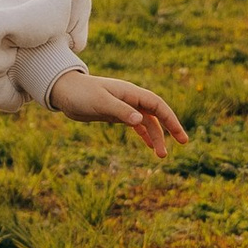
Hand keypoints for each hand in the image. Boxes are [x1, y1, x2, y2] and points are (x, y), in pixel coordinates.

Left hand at [50, 71, 187, 157]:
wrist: (64, 92)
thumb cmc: (81, 93)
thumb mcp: (100, 102)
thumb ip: (120, 111)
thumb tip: (140, 120)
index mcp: (130, 93)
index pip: (157, 105)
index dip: (171, 119)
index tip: (180, 136)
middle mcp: (131, 99)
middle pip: (156, 114)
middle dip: (169, 129)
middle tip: (183, 144)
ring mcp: (124, 106)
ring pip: (147, 122)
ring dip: (156, 137)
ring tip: (161, 155)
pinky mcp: (116, 114)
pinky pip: (137, 124)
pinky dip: (145, 134)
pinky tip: (150, 146)